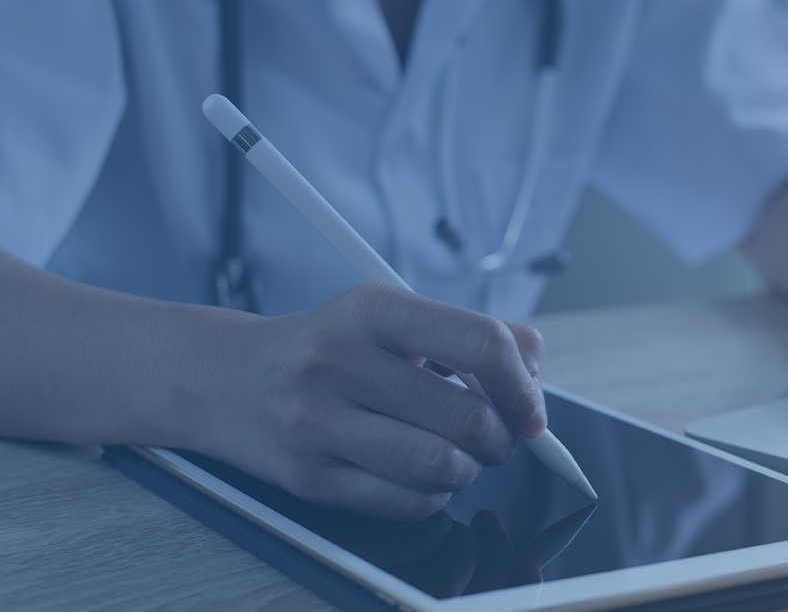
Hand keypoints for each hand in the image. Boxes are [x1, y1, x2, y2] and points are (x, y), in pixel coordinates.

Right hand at [196, 283, 545, 520]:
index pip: (481, 344)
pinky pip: (408, 503)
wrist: (227, 380)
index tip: (531, 410)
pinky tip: (418, 474)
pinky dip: (432, 495)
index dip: (523, 385)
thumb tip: (535, 375)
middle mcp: (338, 361)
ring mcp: (317, 422)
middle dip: (499, 437)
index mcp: (372, 309)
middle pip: (468, 417)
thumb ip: (473, 335)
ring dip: (467, 469)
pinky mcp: (308, 477)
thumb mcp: (393, 316)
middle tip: (493, 436)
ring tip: (454, 453)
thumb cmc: (331, 347)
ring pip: (443, 466)